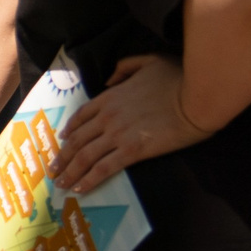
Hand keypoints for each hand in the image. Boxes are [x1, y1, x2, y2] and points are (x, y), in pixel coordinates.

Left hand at [52, 54, 210, 193]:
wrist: (198, 96)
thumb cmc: (178, 78)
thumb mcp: (149, 62)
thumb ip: (126, 67)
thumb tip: (110, 80)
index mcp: (110, 97)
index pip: (81, 115)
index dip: (69, 129)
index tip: (61, 140)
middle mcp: (108, 117)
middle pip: (77, 139)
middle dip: (62, 156)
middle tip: (53, 169)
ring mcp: (118, 135)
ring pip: (85, 156)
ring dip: (70, 171)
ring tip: (60, 183)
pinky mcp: (132, 151)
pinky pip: (104, 168)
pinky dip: (89, 179)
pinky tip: (81, 188)